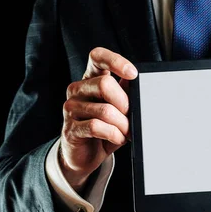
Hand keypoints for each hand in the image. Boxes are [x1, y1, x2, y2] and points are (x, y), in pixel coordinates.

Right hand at [60, 47, 137, 191]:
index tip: (133, 74)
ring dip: (123, 124)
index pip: (97, 57)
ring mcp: (71, 108)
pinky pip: (97, 127)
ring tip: (126, 131)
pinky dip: (114, 134)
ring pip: (105, 110)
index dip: (115, 61)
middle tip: (131, 115)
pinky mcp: (71, 128)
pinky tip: (117, 138)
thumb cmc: (104, 128)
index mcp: (90, 79)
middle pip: (105, 84)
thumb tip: (140, 83)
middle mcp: (77, 90)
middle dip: (125, 103)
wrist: (85, 154)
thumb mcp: (119, 108)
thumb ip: (126, 93)